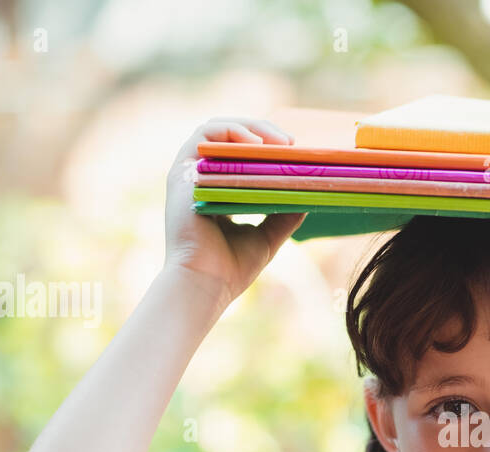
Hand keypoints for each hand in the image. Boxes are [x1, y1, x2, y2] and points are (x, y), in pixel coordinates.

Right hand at [163, 117, 306, 307]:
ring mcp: (189, 174)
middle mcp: (200, 180)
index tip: (296, 153)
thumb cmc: (232, 268)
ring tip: (280, 141)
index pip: (240, 157)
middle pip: (231, 140)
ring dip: (251, 128)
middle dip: (264, 134)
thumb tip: (308, 194)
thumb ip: (284, 215)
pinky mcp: (181, 172)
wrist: (206, 284)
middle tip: (293, 143)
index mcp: (217, 193)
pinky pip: (204, 136)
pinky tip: (256, 144)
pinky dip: (231, 132)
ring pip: (218, 131)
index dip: (267, 148)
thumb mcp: (267, 236)